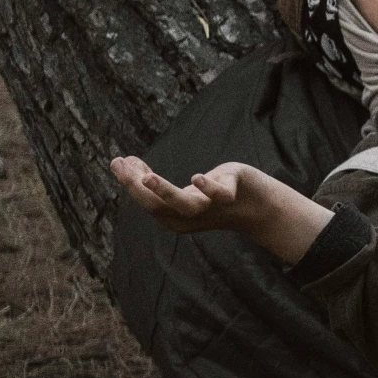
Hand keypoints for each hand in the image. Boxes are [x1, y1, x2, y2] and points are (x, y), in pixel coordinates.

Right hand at [110, 155, 333, 263]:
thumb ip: (155, 180)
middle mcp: (191, 217)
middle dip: (135, 185)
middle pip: (158, 205)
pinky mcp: (231, 193)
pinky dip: (208, 188)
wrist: (259, 205)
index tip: (117, 161)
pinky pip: (219, 195)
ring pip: (184, 205)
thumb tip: (125, 161)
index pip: (147, 202)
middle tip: (119, 164)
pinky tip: (196, 177)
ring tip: (147, 177)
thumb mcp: (182, 188)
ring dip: (165, 191)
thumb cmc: (214, 195)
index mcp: (175, 217)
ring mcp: (211, 206)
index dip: (129, 182)